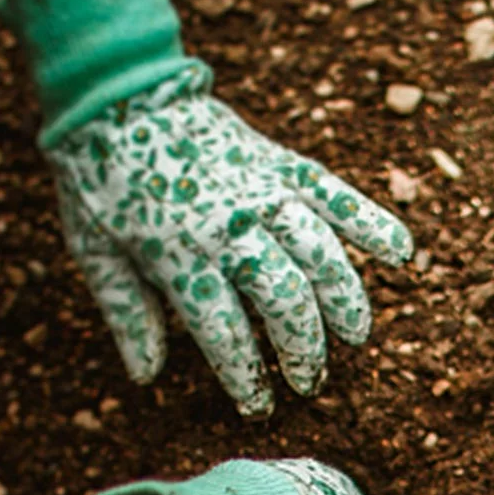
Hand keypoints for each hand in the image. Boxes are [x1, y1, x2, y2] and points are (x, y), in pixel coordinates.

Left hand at [49, 68, 411, 416]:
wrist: (115, 89)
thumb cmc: (100, 176)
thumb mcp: (92, 248)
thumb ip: (126, 310)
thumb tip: (147, 376)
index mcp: (179, 255)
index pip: (226, 334)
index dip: (246, 378)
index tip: (258, 405)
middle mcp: (230, 227)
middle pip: (285, 301)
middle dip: (303, 349)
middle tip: (308, 380)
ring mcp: (262, 194)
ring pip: (320, 256)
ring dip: (345, 302)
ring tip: (355, 337)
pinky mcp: (281, 165)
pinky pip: (335, 195)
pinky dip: (371, 221)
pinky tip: (401, 253)